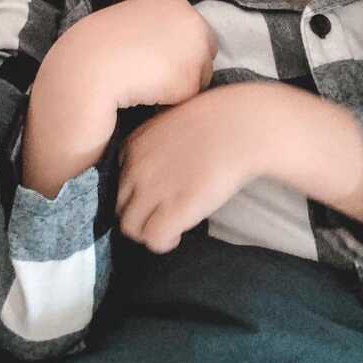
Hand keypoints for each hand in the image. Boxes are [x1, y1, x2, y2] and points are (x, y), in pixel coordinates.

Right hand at [72, 0, 217, 111]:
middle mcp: (190, 19)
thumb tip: (172, 50)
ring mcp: (193, 49)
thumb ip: (156, 28)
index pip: (193, 31)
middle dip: (185, 66)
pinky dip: (171, 100)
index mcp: (173, 2)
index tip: (151, 58)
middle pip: (205, 53)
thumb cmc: (101, 48)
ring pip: (200, 77)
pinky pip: (189, 98)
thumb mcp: (131, 21)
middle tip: (149, 73)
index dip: (176, 50)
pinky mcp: (190, 79)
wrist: (87, 68)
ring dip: (179, 85)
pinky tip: (147, 93)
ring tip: (145, 82)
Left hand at [118, 85, 256, 251]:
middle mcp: (134, 169)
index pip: (120, 182)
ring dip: (149, 231)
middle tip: (164, 215)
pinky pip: (153, 239)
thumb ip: (159, 145)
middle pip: (122, 206)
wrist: (242, 127)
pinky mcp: (172, 210)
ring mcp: (151, 191)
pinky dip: (163, 242)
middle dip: (141, 214)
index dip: (138, 193)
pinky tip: (178, 234)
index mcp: (133, 145)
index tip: (158, 195)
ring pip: (131, 227)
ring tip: (172, 227)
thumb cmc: (219, 119)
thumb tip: (165, 167)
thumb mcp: (173, 123)